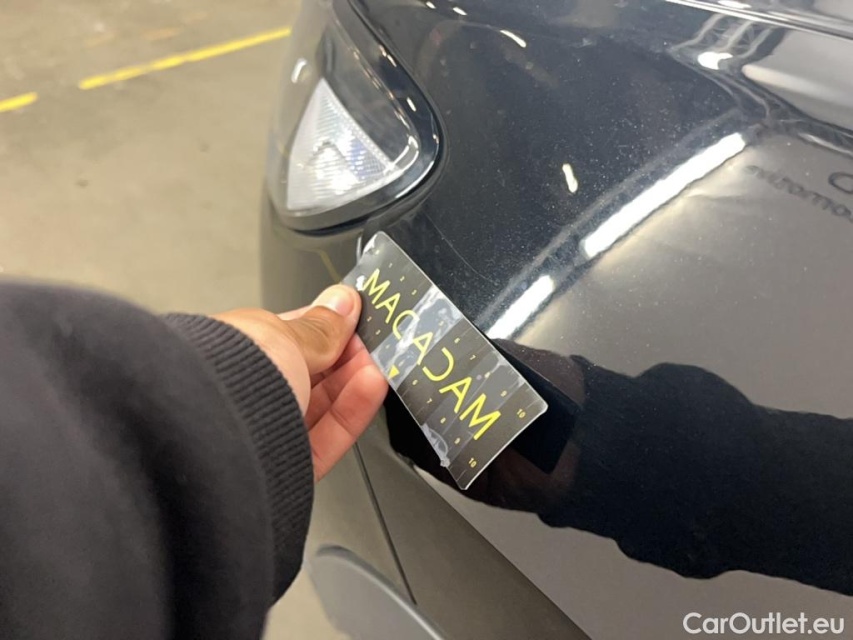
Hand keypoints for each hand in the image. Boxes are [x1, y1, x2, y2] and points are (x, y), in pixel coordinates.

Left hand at [216, 285, 387, 481]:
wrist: (212, 441)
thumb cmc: (224, 379)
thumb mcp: (281, 337)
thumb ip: (320, 326)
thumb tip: (342, 304)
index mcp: (233, 354)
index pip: (288, 339)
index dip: (324, 327)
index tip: (353, 318)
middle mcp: (246, 395)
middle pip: (309, 375)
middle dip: (344, 356)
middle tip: (371, 342)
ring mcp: (265, 431)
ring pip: (321, 406)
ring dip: (353, 381)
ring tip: (375, 363)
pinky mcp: (286, 465)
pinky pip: (327, 438)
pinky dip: (352, 412)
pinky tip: (371, 386)